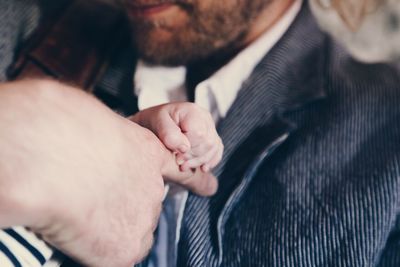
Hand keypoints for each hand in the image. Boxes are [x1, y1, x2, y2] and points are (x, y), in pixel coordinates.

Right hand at [0, 80, 216, 265]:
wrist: (57, 155)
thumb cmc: (69, 132)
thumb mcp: (99, 128)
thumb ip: (114, 146)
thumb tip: (103, 164)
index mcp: (147, 153)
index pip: (178, 169)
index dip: (195, 179)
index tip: (210, 185)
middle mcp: (153, 189)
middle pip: (142, 207)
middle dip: (122, 206)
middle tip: (92, 196)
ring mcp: (143, 218)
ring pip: (127, 232)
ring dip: (108, 226)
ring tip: (79, 209)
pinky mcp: (127, 249)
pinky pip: (112, 255)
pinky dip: (95, 248)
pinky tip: (78, 229)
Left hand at [131, 102, 223, 172]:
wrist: (154, 122)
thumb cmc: (154, 121)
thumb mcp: (156, 123)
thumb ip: (168, 133)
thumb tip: (185, 148)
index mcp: (191, 111)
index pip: (199, 135)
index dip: (189, 149)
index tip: (176, 156)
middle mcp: (204, 117)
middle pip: (208, 142)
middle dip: (194, 157)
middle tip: (179, 163)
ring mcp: (209, 126)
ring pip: (214, 148)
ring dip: (200, 161)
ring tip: (184, 167)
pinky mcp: (211, 135)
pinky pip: (217, 150)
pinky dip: (211, 161)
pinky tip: (202, 168)